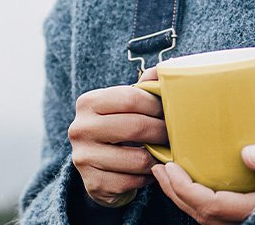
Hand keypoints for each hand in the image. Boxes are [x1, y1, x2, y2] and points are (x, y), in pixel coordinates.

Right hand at [68, 67, 166, 207]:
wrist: (97, 167)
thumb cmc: (118, 128)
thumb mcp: (126, 106)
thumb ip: (143, 88)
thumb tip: (163, 70)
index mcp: (87, 102)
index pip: (131, 98)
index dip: (157, 105)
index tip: (171, 112)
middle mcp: (79, 128)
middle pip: (136, 127)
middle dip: (162, 132)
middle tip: (174, 135)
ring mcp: (83, 158)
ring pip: (139, 159)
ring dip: (158, 158)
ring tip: (165, 153)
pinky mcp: (93, 184)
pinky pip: (134, 181)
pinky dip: (148, 178)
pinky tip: (149, 171)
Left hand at [150, 142, 254, 224]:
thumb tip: (248, 154)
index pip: (210, 206)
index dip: (183, 189)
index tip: (168, 167)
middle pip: (204, 217)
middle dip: (177, 194)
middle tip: (160, 168)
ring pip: (211, 220)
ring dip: (187, 199)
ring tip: (173, 175)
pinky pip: (223, 216)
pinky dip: (204, 201)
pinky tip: (201, 181)